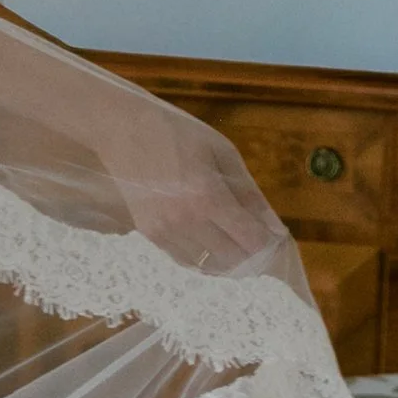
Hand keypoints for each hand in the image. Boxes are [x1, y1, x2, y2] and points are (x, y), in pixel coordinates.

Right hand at [86, 85, 279, 275]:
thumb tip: (273, 226)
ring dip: (229, 261)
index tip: (275, 237)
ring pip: (209, 265)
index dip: (269, 244)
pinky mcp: (150, 233)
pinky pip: (185, 260)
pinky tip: (212, 247)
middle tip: (258, 243)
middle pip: (233, 259)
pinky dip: (205, 260)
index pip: (251, 239)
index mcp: (208, 196)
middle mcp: (187, 221)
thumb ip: (248, 192)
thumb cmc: (177, 134)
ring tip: (237, 246)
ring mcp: (165, 230)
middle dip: (253, 256)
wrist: (123, 132)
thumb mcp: (222, 152)